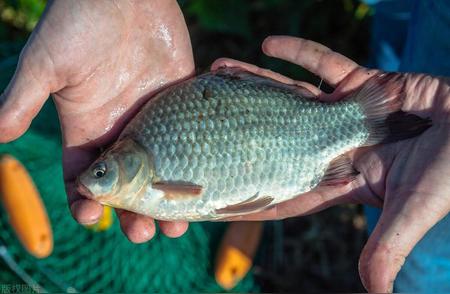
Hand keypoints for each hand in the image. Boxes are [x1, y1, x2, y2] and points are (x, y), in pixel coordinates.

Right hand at [0, 0, 193, 242]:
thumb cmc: (79, 22)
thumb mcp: (46, 63)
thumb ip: (23, 99)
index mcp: (87, 128)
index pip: (83, 178)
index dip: (85, 203)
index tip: (93, 219)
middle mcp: (121, 130)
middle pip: (127, 184)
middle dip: (133, 211)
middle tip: (144, 233)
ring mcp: (153, 120)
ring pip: (162, 171)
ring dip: (168, 199)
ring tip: (178, 226)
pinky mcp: (180, 105)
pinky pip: (190, 142)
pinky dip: (196, 166)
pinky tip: (205, 186)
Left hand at [212, 36, 449, 291]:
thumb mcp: (413, 211)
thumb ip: (388, 246)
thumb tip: (375, 292)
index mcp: (339, 176)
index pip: (285, 185)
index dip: (252, 187)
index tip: (216, 183)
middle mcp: (333, 144)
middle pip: (274, 132)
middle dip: (238, 122)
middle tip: (202, 113)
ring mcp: (344, 113)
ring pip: (290, 94)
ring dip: (256, 81)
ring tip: (219, 69)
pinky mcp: (362, 84)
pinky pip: (325, 64)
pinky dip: (300, 53)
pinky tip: (268, 44)